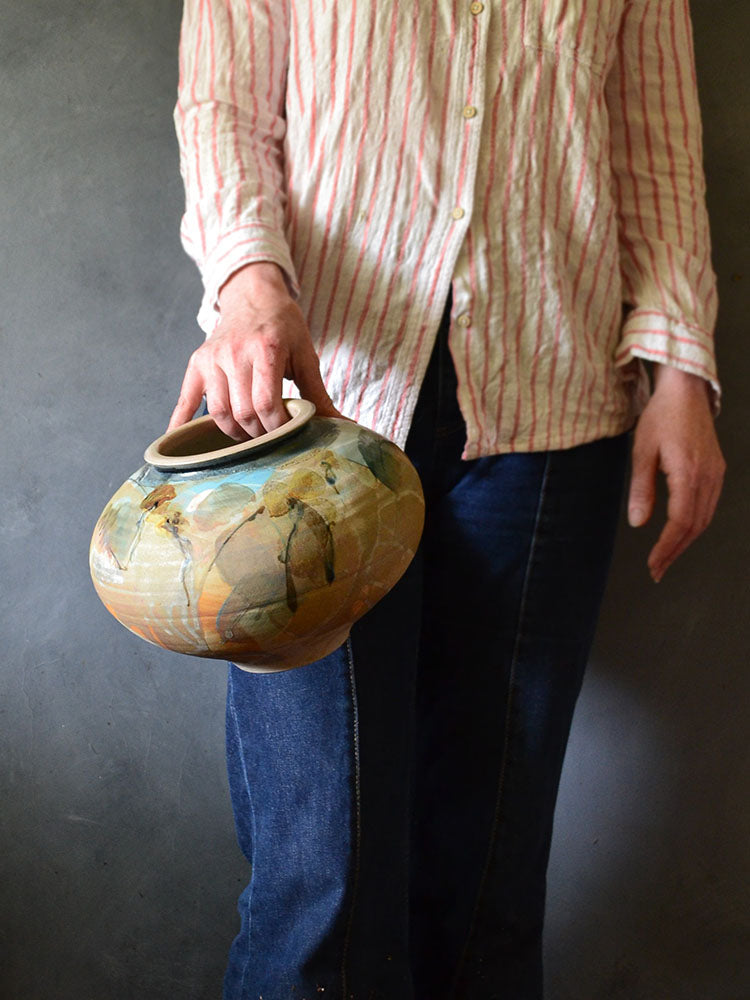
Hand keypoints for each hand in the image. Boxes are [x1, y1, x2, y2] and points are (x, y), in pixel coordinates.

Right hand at [169, 262, 341, 439]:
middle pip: (242, 413)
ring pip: (218, 412)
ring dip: (234, 431)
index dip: (277, 427)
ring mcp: (212, 359)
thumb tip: (340, 425)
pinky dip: (179, 423)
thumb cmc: (283, 326)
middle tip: (270, 435)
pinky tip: (178, 441)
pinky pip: (185, 399)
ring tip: (249, 433)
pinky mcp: (196, 364)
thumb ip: (318, 393)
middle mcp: (234, 353)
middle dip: (259, 432)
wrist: (253, 296)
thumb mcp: (305, 354)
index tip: (287, 431)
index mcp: (265, 350)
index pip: (267, 404)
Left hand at [628, 364, 724, 581]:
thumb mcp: (641, 452)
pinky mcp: (716, 471)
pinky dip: (695, 525)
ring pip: (705, 518)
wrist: (686, 392)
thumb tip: (638, 522)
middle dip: (675, 551)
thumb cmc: (661, 417)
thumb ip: (640, 489)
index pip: (680, 521)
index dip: (666, 547)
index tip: (653, 564)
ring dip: (686, 541)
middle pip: (695, 526)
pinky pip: (709, 506)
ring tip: (666, 558)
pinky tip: (681, 533)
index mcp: (688, 472)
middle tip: (657, 570)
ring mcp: (716, 474)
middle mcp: (708, 476)